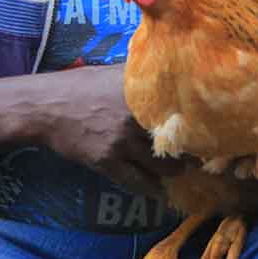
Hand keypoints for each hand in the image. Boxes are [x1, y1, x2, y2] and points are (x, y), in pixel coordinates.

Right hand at [31, 64, 184, 197]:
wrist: (47, 106)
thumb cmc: (83, 86)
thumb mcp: (116, 73)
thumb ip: (144, 75)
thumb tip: (171, 68)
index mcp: (144, 95)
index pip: (184, 114)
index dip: (199, 126)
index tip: (210, 133)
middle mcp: (137, 118)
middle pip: (178, 143)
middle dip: (189, 153)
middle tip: (196, 156)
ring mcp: (122, 141)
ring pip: (161, 166)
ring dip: (173, 172)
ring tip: (178, 170)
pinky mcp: (107, 161)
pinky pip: (138, 182)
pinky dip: (151, 189)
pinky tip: (158, 189)